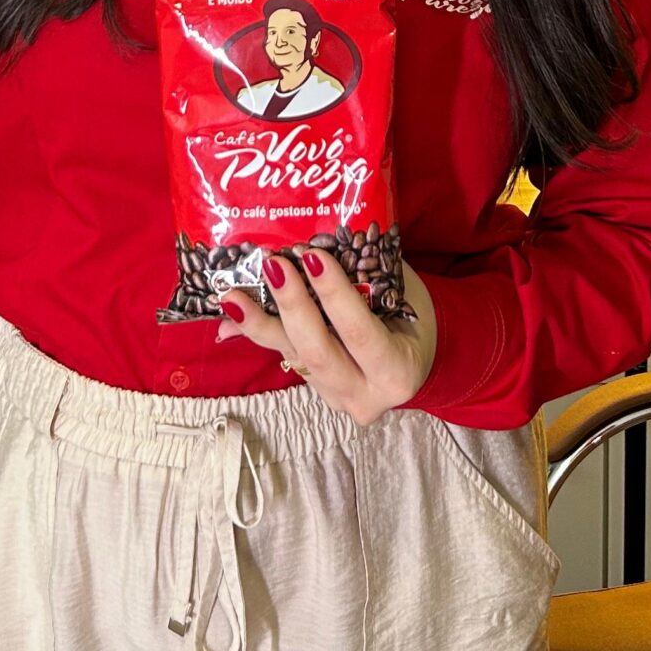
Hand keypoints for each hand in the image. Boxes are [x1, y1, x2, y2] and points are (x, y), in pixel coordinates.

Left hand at [218, 251, 436, 424]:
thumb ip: (366, 274)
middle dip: (291, 306)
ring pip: (295, 360)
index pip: (360, 333)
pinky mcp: (319, 394)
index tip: (312, 256)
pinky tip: (234, 314)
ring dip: (260, 324)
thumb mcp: (404, 292)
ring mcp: (339, 399)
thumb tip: (312, 251)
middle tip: (272, 266)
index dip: (334, 295)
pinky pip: (289, 359)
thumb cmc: (414, 316)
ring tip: (232, 296)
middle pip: (319, 353)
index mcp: (397, 371)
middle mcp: (366, 395)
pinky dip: (262, 333)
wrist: (419, 359)